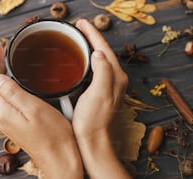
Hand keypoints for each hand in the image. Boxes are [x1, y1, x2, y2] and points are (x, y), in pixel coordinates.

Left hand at [0, 43, 84, 178]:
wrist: (59, 160)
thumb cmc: (53, 135)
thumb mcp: (35, 109)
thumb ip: (14, 93)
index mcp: (4, 111)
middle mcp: (1, 117)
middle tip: (0, 50)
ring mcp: (8, 122)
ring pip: (0, 94)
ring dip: (0, 76)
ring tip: (5, 61)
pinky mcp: (16, 125)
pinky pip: (7, 101)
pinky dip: (8, 88)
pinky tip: (14, 83)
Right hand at [72, 19, 147, 178]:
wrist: (93, 141)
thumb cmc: (94, 121)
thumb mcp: (98, 94)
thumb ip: (102, 71)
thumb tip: (98, 53)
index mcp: (115, 77)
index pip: (104, 48)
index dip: (93, 34)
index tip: (81, 23)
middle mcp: (115, 80)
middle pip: (103, 51)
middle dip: (92, 37)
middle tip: (78, 28)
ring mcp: (108, 86)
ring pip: (100, 60)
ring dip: (90, 47)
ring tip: (78, 39)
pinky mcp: (100, 93)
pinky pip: (95, 69)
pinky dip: (88, 60)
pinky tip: (80, 60)